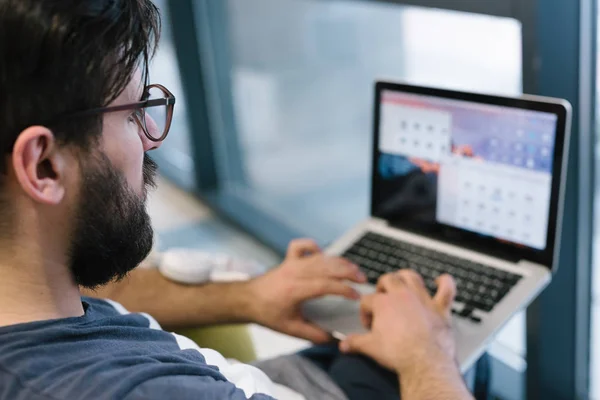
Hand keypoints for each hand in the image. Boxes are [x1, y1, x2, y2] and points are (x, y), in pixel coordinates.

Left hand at [247, 239, 366, 342]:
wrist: (247, 300)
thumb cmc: (268, 314)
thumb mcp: (291, 329)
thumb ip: (314, 334)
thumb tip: (334, 339)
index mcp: (296, 289)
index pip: (326, 285)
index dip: (343, 289)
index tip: (356, 296)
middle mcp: (296, 272)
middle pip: (327, 266)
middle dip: (348, 271)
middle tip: (363, 280)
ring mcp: (292, 262)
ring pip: (320, 257)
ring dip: (339, 261)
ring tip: (354, 269)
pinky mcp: (289, 258)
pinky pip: (303, 246)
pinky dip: (315, 247)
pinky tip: (323, 255)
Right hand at [339, 270, 456, 374]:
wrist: (424, 363)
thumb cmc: (399, 354)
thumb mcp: (370, 348)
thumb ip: (355, 343)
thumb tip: (344, 344)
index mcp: (384, 303)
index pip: (367, 301)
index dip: (365, 312)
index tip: (368, 326)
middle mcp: (402, 296)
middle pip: (388, 279)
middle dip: (382, 287)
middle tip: (381, 299)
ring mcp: (422, 299)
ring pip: (412, 277)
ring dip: (405, 277)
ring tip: (402, 283)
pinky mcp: (440, 308)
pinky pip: (446, 289)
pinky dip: (445, 283)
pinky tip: (440, 280)